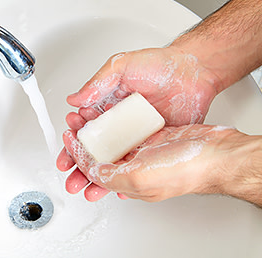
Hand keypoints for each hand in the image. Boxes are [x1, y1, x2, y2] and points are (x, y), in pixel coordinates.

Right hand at [57, 47, 223, 200]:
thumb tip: (73, 98)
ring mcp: (135, 136)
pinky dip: (127, 176)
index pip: (83, 128)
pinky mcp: (152, 144)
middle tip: (72, 177)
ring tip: (89, 190)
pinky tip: (117, 188)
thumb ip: (97, 83)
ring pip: (113, 161)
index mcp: (106, 106)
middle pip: (95, 150)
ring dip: (99, 176)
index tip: (67, 151)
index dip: (72, 142)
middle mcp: (118, 124)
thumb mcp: (121, 66)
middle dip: (81, 165)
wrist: (194, 72)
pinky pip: (137, 164)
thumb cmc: (159, 64)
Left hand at [58, 124, 246, 201]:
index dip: (77, 156)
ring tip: (82, 118)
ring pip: (110, 138)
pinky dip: (113, 120)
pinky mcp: (151, 135)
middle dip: (81, 142)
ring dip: (95, 128)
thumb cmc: (185, 171)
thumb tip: (89, 171)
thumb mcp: (138, 178)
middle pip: (99, 154)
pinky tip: (104, 113)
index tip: (67, 141)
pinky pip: (126, 127)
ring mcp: (142, 150)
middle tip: (69, 130)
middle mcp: (133, 167)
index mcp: (126, 181)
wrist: (215, 152)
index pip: (93, 170)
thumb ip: (109, 176)